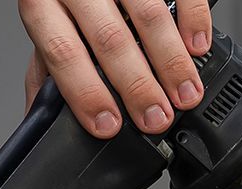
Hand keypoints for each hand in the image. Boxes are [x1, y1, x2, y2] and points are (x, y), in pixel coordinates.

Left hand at [20, 0, 212, 137]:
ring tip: (185, 94)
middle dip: (137, 86)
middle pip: (109, 39)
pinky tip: (198, 47)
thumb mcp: (46, 25)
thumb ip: (47, 69)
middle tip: (156, 118)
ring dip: (170, 61)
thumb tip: (42, 120)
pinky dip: (192, 19)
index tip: (109, 124)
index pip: (63, 51)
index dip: (86, 92)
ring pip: (146, 16)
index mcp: (43, 5)